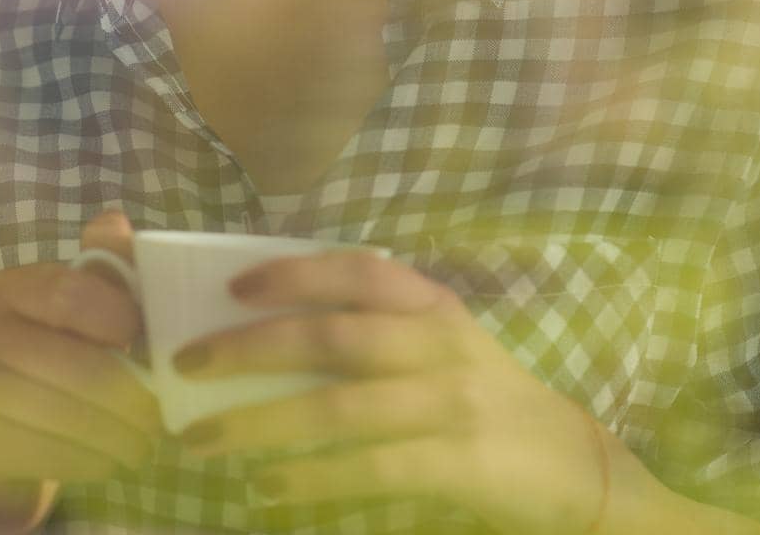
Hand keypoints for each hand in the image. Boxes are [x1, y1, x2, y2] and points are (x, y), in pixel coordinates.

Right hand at [0, 211, 162, 531]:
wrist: (15, 439)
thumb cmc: (68, 359)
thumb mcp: (95, 310)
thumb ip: (110, 266)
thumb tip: (113, 224)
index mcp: (10, 286)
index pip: (65, 291)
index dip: (113, 315)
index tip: (144, 339)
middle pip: (62, 358)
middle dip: (120, 392)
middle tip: (155, 416)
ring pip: (49, 409)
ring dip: (105, 432)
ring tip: (140, 445)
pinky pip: (30, 450)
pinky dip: (77, 459)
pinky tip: (104, 462)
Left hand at [170, 248, 609, 534]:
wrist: (573, 465)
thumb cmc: (483, 399)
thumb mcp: (439, 347)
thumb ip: (375, 333)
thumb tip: (267, 334)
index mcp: (431, 306)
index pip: (355, 272)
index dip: (292, 272)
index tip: (230, 286)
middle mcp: (439, 343)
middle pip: (332, 334)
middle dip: (251, 346)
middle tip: (186, 361)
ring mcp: (450, 403)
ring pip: (338, 404)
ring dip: (261, 421)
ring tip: (204, 438)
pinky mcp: (459, 463)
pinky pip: (371, 467)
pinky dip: (312, 476)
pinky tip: (268, 487)